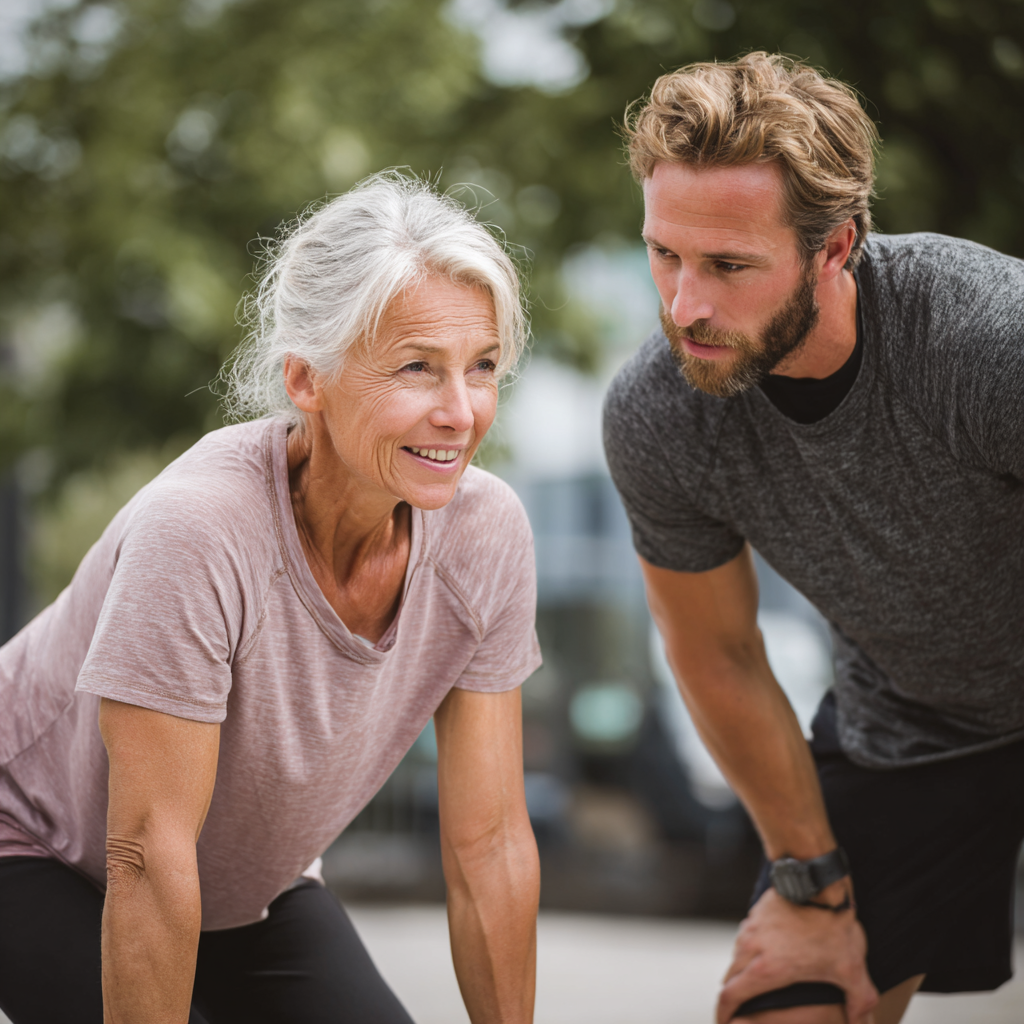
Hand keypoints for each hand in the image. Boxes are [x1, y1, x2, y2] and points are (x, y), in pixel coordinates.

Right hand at [716, 885, 878, 1023]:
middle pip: (729, 979)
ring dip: (738, 973)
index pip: (731, 996)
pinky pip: (743, 938)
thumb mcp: (852, 969)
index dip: (724, 1014)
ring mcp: (751, 928)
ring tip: (751, 984)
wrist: (817, 881)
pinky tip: (763, 954)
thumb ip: (859, 1002)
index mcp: (768, 970)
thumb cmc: (832, 925)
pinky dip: (747, 952)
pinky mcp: (755, 913)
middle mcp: (752, 948)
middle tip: (737, 1012)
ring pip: (735, 957)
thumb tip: (862, 1023)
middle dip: (730, 998)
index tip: (724, 1023)